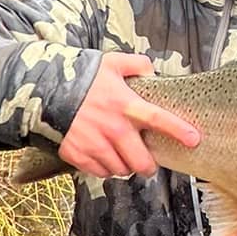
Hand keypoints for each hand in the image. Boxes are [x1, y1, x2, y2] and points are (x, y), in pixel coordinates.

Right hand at [58, 54, 201, 179]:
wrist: (42, 92)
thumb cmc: (80, 76)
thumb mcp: (110, 62)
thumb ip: (135, 64)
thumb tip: (151, 70)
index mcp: (125, 105)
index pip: (159, 120)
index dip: (179, 131)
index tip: (194, 140)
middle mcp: (114, 129)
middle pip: (142, 162)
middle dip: (147, 166)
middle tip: (146, 163)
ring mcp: (95, 145)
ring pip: (121, 170)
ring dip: (124, 167)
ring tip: (120, 156)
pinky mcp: (78, 156)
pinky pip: (100, 173)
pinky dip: (104, 168)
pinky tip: (102, 157)